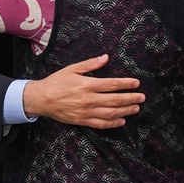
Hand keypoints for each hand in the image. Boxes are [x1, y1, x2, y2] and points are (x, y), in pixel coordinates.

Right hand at [21, 55, 143, 128]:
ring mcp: (86, 112)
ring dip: (125, 111)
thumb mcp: (72, 69)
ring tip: (136, 108)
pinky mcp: (82, 121)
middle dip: (131, 98)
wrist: (41, 99)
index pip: (112, 84)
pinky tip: (121, 121)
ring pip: (111, 113)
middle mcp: (89, 99)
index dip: (126, 84)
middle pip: (115, 100)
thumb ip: (90, 64)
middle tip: (142, 97)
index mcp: (87, 85)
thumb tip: (105, 58)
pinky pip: (101, 124)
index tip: (136, 83)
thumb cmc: (56, 82)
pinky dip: (113, 123)